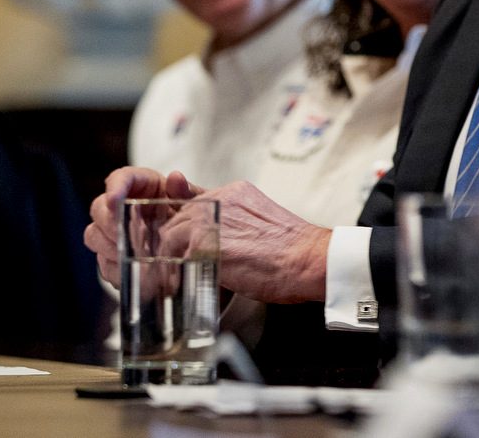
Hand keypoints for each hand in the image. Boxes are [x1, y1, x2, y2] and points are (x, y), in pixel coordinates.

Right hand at [84, 166, 198, 285]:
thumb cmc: (192, 218)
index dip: (114, 188)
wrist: (196, 245)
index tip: (114, 201)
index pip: (120, 178)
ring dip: (109, 247)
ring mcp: (115, 232)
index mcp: (143, 186)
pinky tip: (133, 271)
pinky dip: (115, 269)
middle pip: (99, 208)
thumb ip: (186, 191)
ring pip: (93, 236)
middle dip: (109, 223)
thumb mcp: (196, 202)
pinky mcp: (115, 257)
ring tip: (131, 254)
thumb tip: (176, 178)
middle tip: (125, 235)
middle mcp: (123, 206)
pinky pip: (103, 264)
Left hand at [167, 180, 330, 304]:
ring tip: (175, 279)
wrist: (309, 261)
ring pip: (170, 236)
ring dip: (169, 258)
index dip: (183, 222)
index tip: (179, 239)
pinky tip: (180, 286)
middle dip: (172, 243)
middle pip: (177, 217)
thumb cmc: (292, 251)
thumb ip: (234, 223)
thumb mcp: (260, 225)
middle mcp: (220, 200)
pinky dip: (174, 274)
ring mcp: (210, 220)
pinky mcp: (204, 244)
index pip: (193, 200)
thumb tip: (215, 238)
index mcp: (235, 193)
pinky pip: (174, 258)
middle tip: (174, 265)